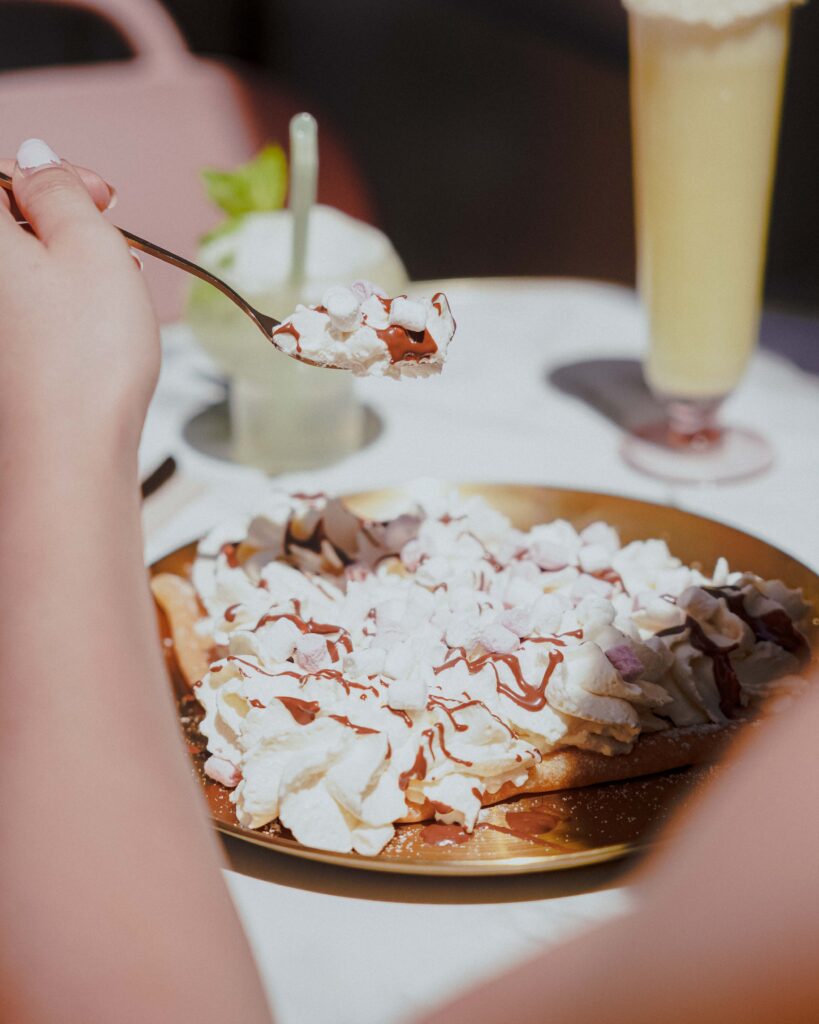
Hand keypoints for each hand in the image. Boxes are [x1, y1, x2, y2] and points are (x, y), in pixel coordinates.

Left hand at [0, 139, 159, 454]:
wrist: (69, 453)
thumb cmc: (84, 358)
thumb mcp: (91, 247)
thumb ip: (61, 189)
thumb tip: (39, 159)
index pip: (0, 175)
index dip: (55, 176)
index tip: (102, 196)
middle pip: (9, 226)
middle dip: (64, 225)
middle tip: (114, 247)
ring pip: (21, 270)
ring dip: (67, 268)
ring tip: (113, 293)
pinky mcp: (3, 358)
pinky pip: (23, 309)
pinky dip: (58, 306)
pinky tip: (92, 326)